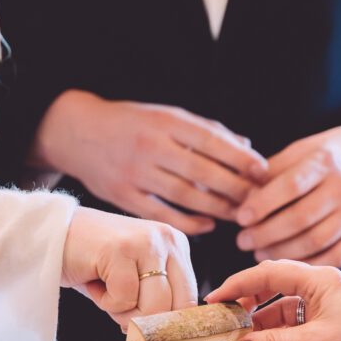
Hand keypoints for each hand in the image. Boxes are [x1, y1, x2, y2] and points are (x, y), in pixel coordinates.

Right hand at [31, 90, 266, 234]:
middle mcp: (150, 146)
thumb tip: (246, 146)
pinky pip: (161, 213)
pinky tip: (207, 224)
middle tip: (257, 199)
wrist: (77, 132)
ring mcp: (135, 172)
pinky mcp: (123, 196)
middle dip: (234, 187)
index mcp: (164, 121)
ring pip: (185, 195)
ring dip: (216, 207)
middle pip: (202, 171)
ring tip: (238, 213)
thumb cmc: (130, 124)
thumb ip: (204, 130)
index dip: (240, 157)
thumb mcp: (165, 116)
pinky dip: (188, 221)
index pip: (211, 140)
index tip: (262, 170)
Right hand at [62, 207, 198, 325]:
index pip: (189, 300)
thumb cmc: (92, 262)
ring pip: (153, 307)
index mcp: (176, 246)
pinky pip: (124, 298)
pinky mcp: (121, 249)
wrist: (50, 237)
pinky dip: (105, 301)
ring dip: (123, 311)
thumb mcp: (134, 278)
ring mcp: (146, 242)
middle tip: (118, 308)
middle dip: (144, 321)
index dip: (166, 323)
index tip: (147, 331)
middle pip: (174, 308)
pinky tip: (93, 280)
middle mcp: (167, 239)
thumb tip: (170, 336)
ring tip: (105, 290)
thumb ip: (157, 299)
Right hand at [206, 260, 340, 340]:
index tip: (215, 299)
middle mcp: (320, 287)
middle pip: (271, 285)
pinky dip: (272, 333)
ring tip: (237, 336)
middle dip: (245, 300)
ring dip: (258, 321)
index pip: (268, 273)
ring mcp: (322, 305)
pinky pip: (289, 323)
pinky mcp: (323, 324)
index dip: (238, 284)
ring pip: (279, 306)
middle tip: (223, 316)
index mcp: (320, 279)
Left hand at [236, 111, 340, 266]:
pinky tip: (287, 264)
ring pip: (315, 241)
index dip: (262, 204)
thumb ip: (273, 170)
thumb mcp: (306, 148)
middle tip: (242, 241)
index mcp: (326, 160)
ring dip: (282, 252)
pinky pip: (336, 256)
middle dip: (265, 234)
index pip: (290, 186)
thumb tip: (240, 196)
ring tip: (259, 253)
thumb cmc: (334, 153)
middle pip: (299, 219)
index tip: (240, 218)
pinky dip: (308, 263)